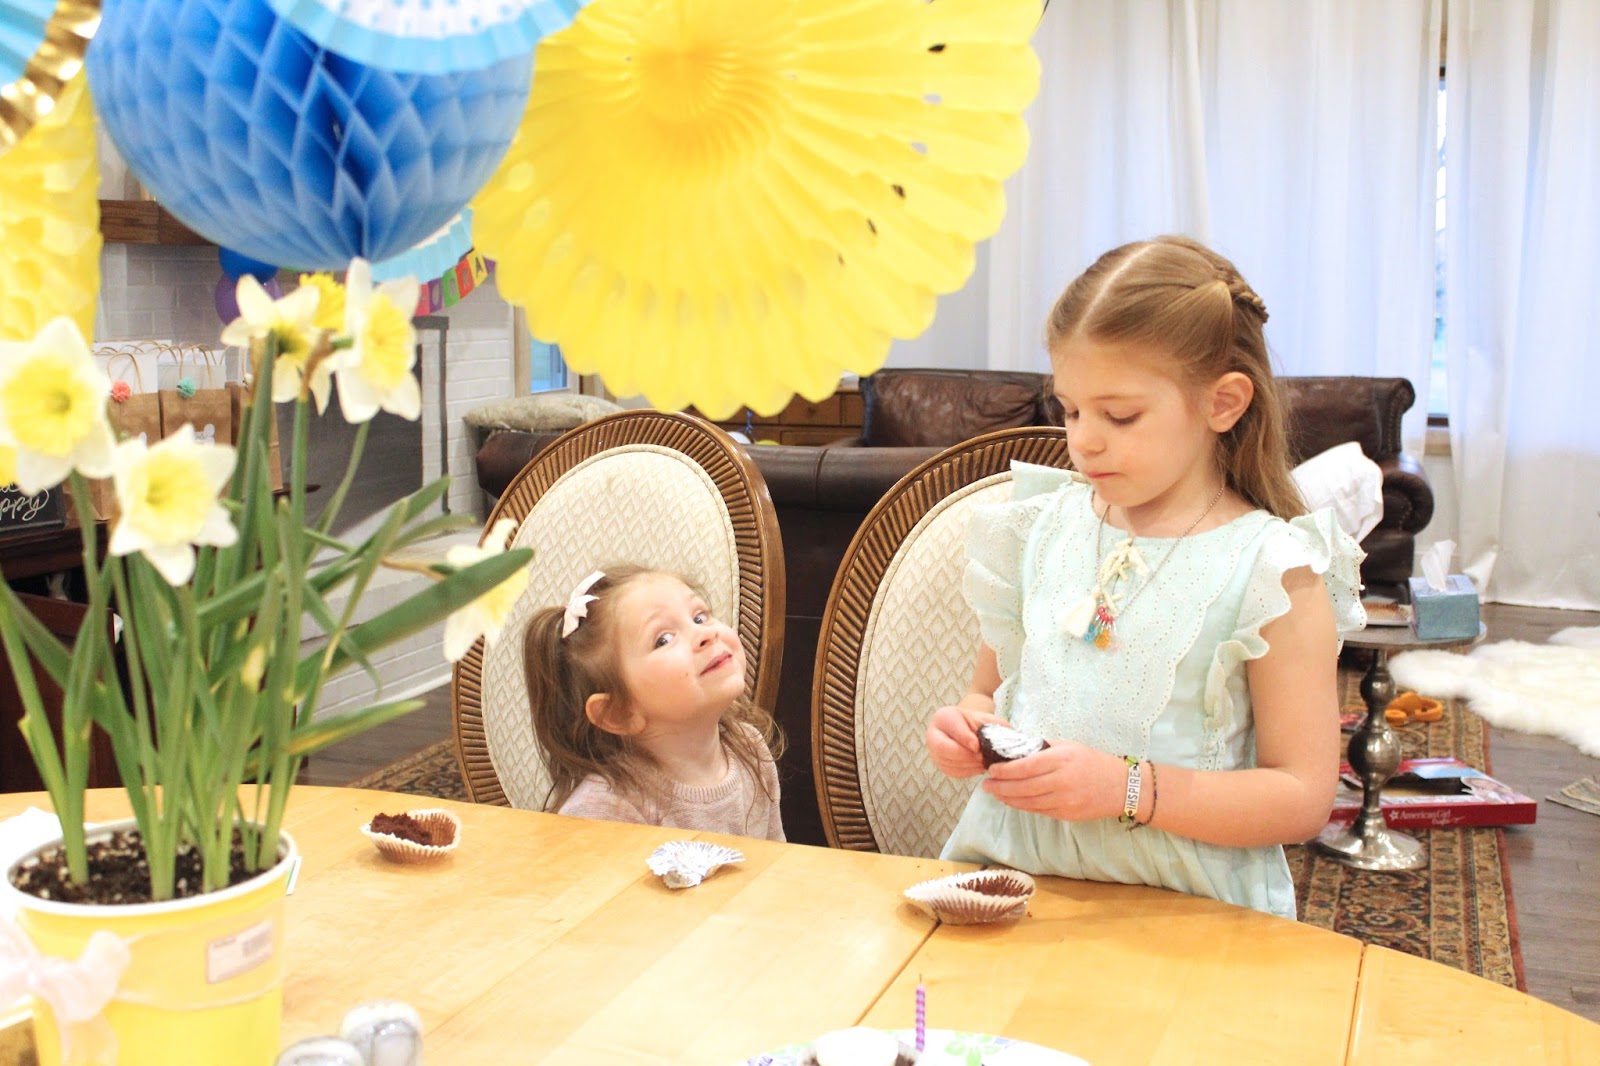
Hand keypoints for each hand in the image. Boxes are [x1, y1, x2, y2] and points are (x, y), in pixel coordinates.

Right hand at [925, 704, 1003, 778]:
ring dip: (969, 765)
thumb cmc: (977, 723)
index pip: (951, 728)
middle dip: (965, 755)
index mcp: (944, 717)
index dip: (964, 738)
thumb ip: (992, 726)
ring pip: (948, 763)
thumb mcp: (985, 719)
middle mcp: (933, 734)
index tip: (978, 746)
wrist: (968, 730)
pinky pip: (953, 772)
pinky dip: (968, 771)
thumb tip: (1000, 740)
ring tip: (984, 762)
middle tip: (982, 758)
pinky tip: (979, 767)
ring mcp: (934, 751)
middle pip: (943, 748)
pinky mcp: (941, 765)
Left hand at [982, 741, 1127, 821]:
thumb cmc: (1093, 761)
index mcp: (1061, 760)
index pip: (1025, 766)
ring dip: (1007, 798)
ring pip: (1028, 802)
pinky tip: (1012, 801)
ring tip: (994, 793)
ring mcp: (1064, 801)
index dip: (1005, 770)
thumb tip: (1016, 747)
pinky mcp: (1066, 814)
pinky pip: (1038, 811)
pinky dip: (1022, 806)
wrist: (1122, 787)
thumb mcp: (1069, 746)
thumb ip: (1043, 748)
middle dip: (1000, 786)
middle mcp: (1061, 781)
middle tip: (986, 784)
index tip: (991, 769)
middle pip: (1023, 786)